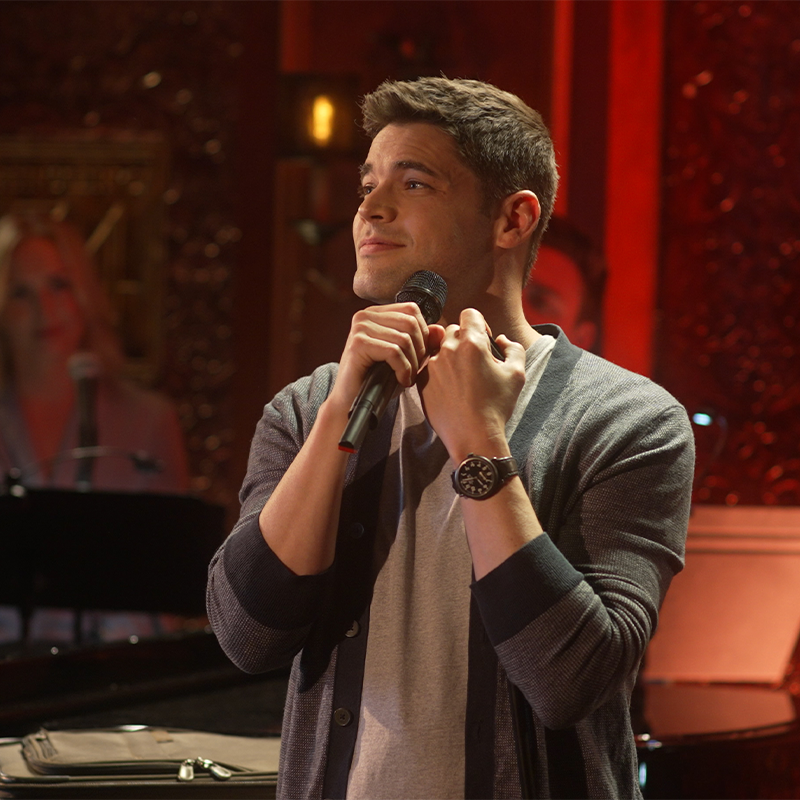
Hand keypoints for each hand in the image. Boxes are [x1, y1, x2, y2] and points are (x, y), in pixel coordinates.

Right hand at [328, 302, 431, 414]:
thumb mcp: (406, 358)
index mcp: (376, 313)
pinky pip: (394, 352)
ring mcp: (360, 327)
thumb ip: (423, 342)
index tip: (418, 357)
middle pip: (410, 323)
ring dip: (412, 363)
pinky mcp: (358, 343)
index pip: (412, 310)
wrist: (352, 403)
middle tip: (414, 370)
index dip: (422, 334)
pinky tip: (401, 381)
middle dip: (419, 349)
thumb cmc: (378, 380)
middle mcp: (366, 315)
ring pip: (404, 338)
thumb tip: (441, 330)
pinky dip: (403, 369)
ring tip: (407, 378)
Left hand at [419, 308, 525, 460]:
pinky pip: (428, 366)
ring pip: (438, 347)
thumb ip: (513, 348)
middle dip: (464, 339)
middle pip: (453, 329)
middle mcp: (448, 350)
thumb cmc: (496, 406)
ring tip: (461, 375)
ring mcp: (432, 366)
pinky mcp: (421, 382)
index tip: (484, 340)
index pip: (470, 314)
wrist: (473, 436)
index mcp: (472, 344)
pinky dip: (438, 371)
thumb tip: (501, 340)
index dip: (480, 324)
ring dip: (449, 354)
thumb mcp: (517, 374)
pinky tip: (450, 387)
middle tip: (474, 361)